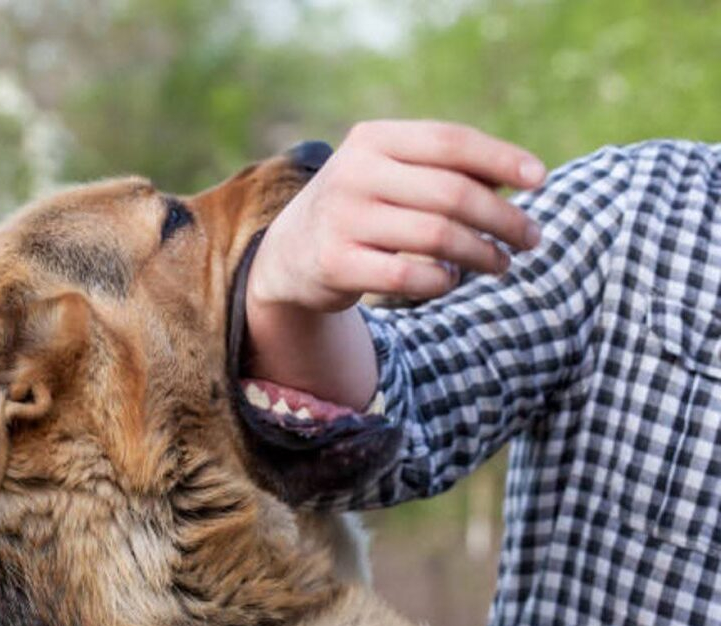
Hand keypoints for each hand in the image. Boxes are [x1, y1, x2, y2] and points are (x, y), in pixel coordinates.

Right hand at [245, 120, 546, 409]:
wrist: (290, 253)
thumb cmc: (363, 208)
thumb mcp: (392, 174)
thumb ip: (446, 169)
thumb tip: (522, 177)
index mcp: (373, 139)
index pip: (450, 141)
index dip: (502, 158)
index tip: (540, 180)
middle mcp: (354, 173)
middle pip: (452, 193)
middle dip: (503, 218)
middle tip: (531, 238)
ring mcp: (342, 219)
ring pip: (438, 237)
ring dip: (482, 254)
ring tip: (501, 263)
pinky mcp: (336, 264)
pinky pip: (411, 276)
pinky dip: (443, 281)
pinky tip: (451, 280)